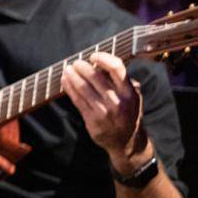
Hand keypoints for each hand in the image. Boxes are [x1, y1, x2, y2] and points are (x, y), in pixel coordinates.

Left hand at [61, 52, 149, 171]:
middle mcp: (118, 102)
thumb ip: (120, 81)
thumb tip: (101, 63)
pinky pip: (77, 100)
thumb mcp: (132, 97)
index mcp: (130, 92)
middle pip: (96, 77)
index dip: (103, 58)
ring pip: (84, 88)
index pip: (117, 69)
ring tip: (67, 69)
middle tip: (76, 63)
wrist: (128, 142)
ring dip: (72, 76)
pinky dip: (69, 88)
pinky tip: (65, 81)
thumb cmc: (128, 112)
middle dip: (82, 67)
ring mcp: (105, 112)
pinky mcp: (93, 120)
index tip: (93, 56)